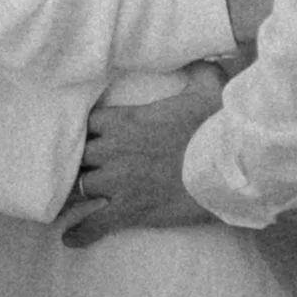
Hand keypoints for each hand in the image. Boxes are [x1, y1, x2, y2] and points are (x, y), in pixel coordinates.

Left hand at [60, 67, 221, 244]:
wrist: (231, 168)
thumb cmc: (217, 127)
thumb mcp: (209, 87)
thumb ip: (197, 70)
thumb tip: (201, 57)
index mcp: (125, 119)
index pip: (86, 121)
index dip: (85, 129)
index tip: (88, 135)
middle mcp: (114, 149)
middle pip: (78, 155)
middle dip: (78, 162)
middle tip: (77, 169)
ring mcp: (119, 182)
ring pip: (79, 188)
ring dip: (75, 194)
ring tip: (66, 202)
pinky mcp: (130, 211)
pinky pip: (94, 224)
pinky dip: (80, 232)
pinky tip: (69, 239)